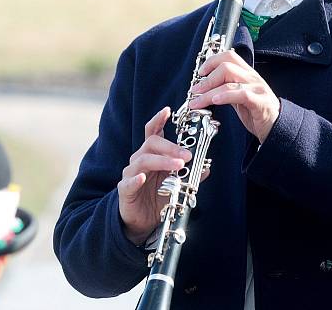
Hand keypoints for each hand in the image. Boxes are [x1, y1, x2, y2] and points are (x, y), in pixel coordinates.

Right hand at [117, 107, 191, 244]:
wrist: (142, 221)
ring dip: (162, 161)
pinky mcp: (125, 190)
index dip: (158, 120)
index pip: (153, 132)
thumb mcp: (178, 184)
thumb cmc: (159, 197)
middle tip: (187, 155)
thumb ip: (190, 174)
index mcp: (152, 155)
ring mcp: (131, 174)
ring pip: (143, 160)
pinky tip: (143, 178)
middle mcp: (140, 160)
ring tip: (178, 166)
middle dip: (171, 147)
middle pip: (151, 143)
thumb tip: (207, 167)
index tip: (167, 110)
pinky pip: (129, 181)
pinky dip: (136, 179)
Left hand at [189, 50, 279, 142]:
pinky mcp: (260, 102)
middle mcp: (252, 78)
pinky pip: (241, 94)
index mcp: (247, 74)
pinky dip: (225, 96)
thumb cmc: (256, 113)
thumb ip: (225, 89)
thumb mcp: (238, 97)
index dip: (212, 61)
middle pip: (227, 66)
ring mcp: (257, 89)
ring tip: (197, 101)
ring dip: (209, 91)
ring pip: (230, 81)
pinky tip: (215, 101)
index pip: (229, 56)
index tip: (200, 73)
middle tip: (195, 91)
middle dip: (207, 78)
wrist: (276, 128)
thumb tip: (204, 87)